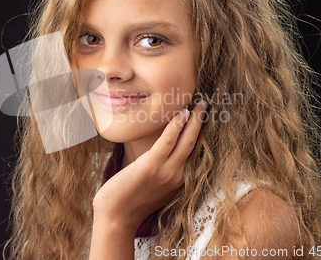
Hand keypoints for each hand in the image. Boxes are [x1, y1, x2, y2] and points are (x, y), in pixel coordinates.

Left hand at [92, 100, 208, 231]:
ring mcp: (167, 173)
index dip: (199, 134)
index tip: (202, 118)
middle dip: (201, 122)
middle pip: (195, 144)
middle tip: (204, 104)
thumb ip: (161, 173)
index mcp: (180, 182)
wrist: (115, 218)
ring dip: (194, 119)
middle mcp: (178, 178)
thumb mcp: (152, 187)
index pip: (194, 154)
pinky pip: (168, 141)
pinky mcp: (151, 166)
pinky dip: (176, 126)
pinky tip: (181, 114)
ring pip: (187, 141)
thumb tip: (158, 156)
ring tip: (199, 103)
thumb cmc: (129, 202)